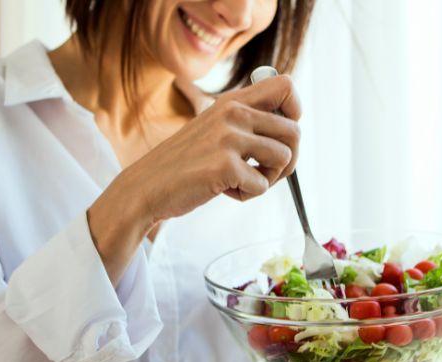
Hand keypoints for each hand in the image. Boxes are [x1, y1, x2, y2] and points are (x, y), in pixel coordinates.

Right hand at [87, 75, 300, 282]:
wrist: (146, 187)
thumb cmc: (184, 163)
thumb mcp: (213, 128)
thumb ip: (245, 121)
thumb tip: (291, 126)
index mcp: (232, 101)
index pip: (285, 85)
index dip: (294, 112)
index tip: (280, 136)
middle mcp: (233, 113)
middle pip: (294, 130)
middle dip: (288, 160)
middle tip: (264, 172)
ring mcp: (228, 139)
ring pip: (285, 158)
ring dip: (268, 179)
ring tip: (242, 181)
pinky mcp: (225, 166)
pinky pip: (262, 186)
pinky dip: (247, 195)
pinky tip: (224, 190)